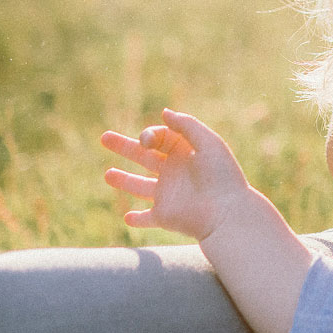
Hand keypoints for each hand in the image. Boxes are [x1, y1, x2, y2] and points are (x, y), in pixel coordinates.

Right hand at [101, 109, 249, 240]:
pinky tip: (127, 217)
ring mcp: (167, 194)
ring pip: (140, 186)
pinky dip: (137, 219)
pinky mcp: (164, 216)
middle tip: (104, 137)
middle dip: (124, 146)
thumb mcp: (208, 142)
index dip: (148, 135)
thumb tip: (164, 113)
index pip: (159, 137)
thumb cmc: (222, 175)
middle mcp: (174, 171)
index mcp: (184, 152)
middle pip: (143, 156)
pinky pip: (147, 219)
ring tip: (107, 175)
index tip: (146, 141)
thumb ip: (186, 125)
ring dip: (124, 180)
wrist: (227, 212)